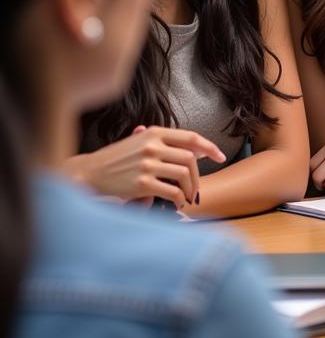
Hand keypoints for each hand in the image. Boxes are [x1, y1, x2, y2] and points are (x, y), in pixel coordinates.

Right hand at [68, 126, 224, 207]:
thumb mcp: (139, 142)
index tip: (220, 157)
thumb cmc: (117, 159)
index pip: (191, 138)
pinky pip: (172, 192)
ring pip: (184, 176)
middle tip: (196, 189)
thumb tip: (197, 152)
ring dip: (190, 190)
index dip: (209, 148)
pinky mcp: (142, 183)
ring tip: (187, 198)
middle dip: (198, 177)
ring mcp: (147, 164)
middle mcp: (152, 146)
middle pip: (190, 159)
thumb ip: (166, 144)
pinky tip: (177, 204)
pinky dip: (179, 200)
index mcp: (153, 133)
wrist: (90, 173)